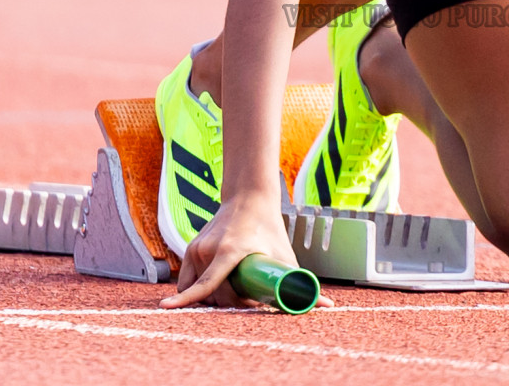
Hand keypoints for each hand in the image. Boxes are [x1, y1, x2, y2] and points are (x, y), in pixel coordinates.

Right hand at [159, 191, 332, 308]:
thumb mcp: (286, 256)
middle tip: (250, 301)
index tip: (181, 311)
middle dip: (229, 304)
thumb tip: (327, 307)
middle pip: (211, 294)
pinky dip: (198, 290)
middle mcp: (207, 250)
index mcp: (228, 252)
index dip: (195, 303)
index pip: (206, 286)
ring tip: (237, 290)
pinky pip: (189, 280)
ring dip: (214, 297)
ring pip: (197, 289)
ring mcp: (195, 249)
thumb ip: (303, 283)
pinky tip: (213, 290)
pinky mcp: (190, 250)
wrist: (249, 198)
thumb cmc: (269, 229)